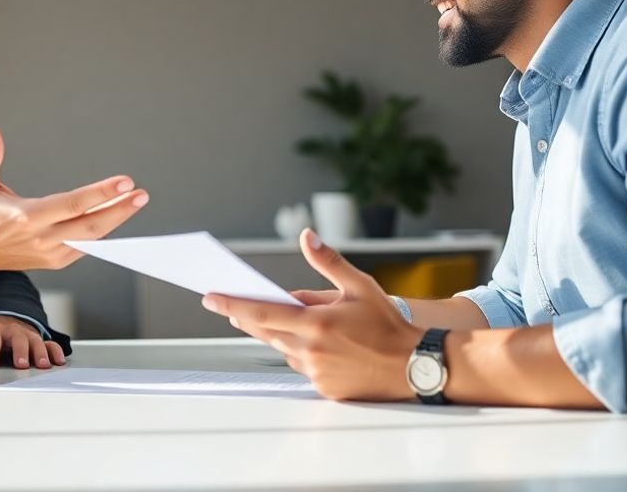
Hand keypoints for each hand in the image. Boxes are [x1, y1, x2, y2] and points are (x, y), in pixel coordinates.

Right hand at [0, 125, 148, 285]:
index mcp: (27, 217)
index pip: (73, 204)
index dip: (101, 194)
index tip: (124, 183)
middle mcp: (42, 238)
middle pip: (90, 226)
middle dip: (120, 210)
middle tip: (141, 195)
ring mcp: (50, 253)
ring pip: (92, 239)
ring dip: (116, 220)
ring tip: (135, 202)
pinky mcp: (55, 261)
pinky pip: (85, 247)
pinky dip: (103, 234)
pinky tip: (116, 217)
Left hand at [0, 315, 65, 369]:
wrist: (4, 320)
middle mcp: (12, 331)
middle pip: (18, 339)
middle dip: (21, 351)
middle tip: (22, 365)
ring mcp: (27, 334)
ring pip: (36, 341)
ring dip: (40, 353)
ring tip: (43, 366)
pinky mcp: (39, 340)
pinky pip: (50, 344)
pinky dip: (55, 352)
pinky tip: (59, 361)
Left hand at [202, 228, 421, 400]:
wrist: (415, 366)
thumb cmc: (389, 325)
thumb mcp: (361, 286)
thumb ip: (329, 262)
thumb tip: (307, 237)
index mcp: (317, 323)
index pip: (261, 313)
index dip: (232, 305)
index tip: (210, 297)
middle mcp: (311, 351)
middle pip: (265, 333)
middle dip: (246, 318)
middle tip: (229, 305)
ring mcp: (316, 373)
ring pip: (283, 350)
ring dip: (280, 334)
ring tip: (295, 320)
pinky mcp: (324, 388)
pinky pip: (301, 367)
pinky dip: (301, 352)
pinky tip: (318, 343)